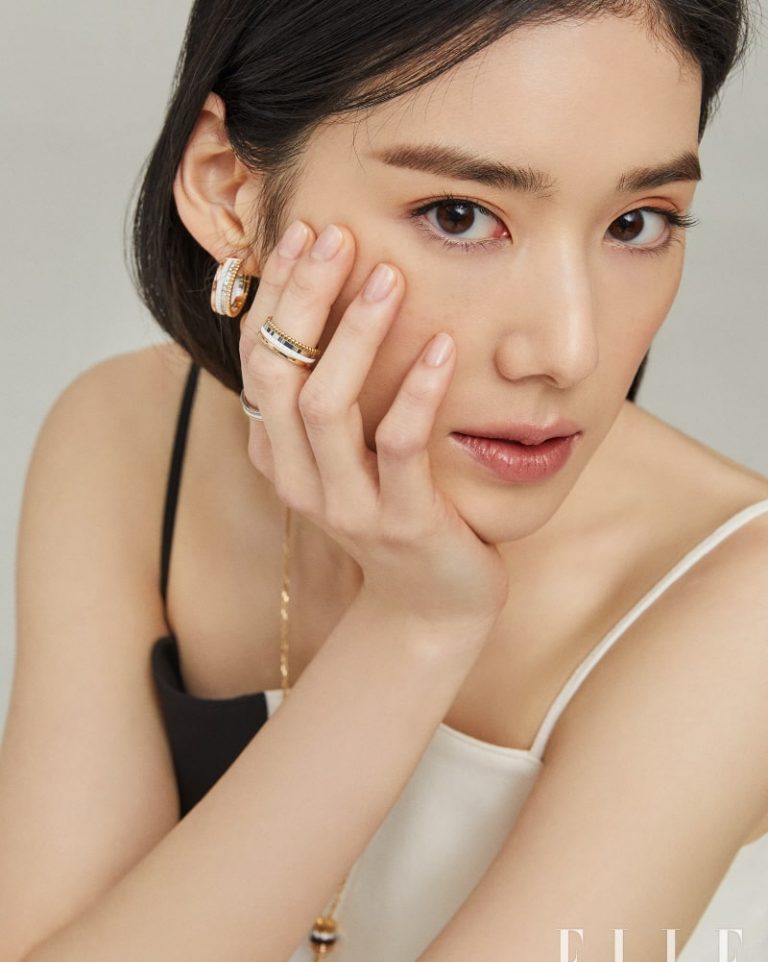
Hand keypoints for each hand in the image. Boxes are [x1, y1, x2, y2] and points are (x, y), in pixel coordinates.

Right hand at [238, 220, 509, 629]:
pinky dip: (417, 392)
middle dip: (302, 299)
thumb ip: (332, 394)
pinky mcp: (402, 523)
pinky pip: (399, 448)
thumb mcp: (351, 453)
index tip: (304, 232)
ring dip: (355, 336)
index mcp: (281, 455)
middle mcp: (299, 480)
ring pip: (326, 406)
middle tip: (338, 235)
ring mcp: (346, 506)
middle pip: (278, 373)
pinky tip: (444, 347)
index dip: (275, 295)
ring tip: (389, 278)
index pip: (258, 359)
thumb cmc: (397, 511)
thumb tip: (331, 301)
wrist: (432, 606)